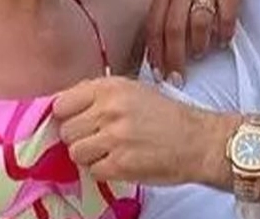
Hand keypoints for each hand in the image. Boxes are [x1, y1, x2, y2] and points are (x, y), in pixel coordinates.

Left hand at [53, 77, 231, 185]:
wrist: (198, 139)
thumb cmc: (166, 115)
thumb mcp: (133, 90)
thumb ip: (99, 95)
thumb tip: (64, 105)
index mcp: (110, 87)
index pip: (62, 104)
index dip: (67, 116)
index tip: (77, 121)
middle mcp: (109, 109)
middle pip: (66, 131)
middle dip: (79, 137)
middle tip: (99, 138)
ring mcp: (114, 137)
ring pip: (75, 152)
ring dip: (89, 156)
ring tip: (110, 151)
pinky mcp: (120, 164)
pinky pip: (92, 171)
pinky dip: (103, 170)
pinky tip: (120, 161)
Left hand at [145, 0, 259, 83]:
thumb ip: (166, 3)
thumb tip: (158, 43)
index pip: (154, 24)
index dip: (155, 52)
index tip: (158, 73)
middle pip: (173, 29)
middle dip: (174, 59)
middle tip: (178, 78)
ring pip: (198, 25)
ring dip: (199, 46)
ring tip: (201, 54)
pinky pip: (226, 17)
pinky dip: (224, 33)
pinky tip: (223, 40)